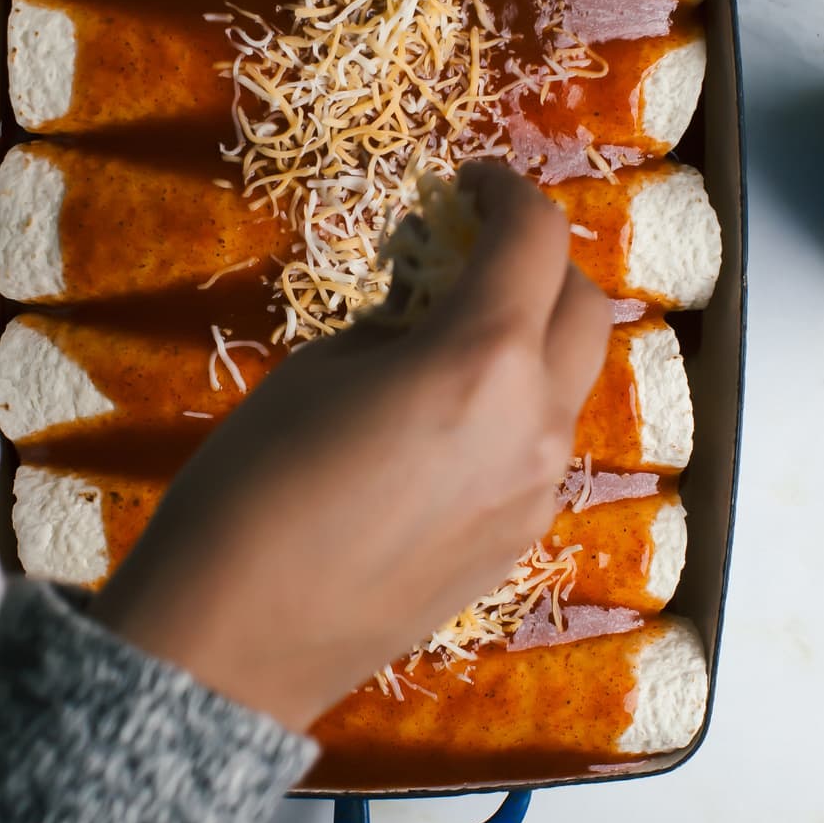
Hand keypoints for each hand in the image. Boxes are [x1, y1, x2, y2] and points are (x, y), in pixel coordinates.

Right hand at [92, 163, 610, 730]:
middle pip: (586, 307)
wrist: (237, 640)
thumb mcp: (319, 370)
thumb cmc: (253, 485)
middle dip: (540, 262)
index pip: (534, 241)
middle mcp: (537, 424)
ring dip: (533, 338)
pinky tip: (448, 420)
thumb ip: (397, 325)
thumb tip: (428, 311)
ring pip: (572, 382)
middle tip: (473, 251)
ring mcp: (539, 491)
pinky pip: (543, 446)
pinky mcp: (521, 541)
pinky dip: (517, 405)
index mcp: (482, 361)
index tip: (469, 181)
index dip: (506, 191)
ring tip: (456, 337)